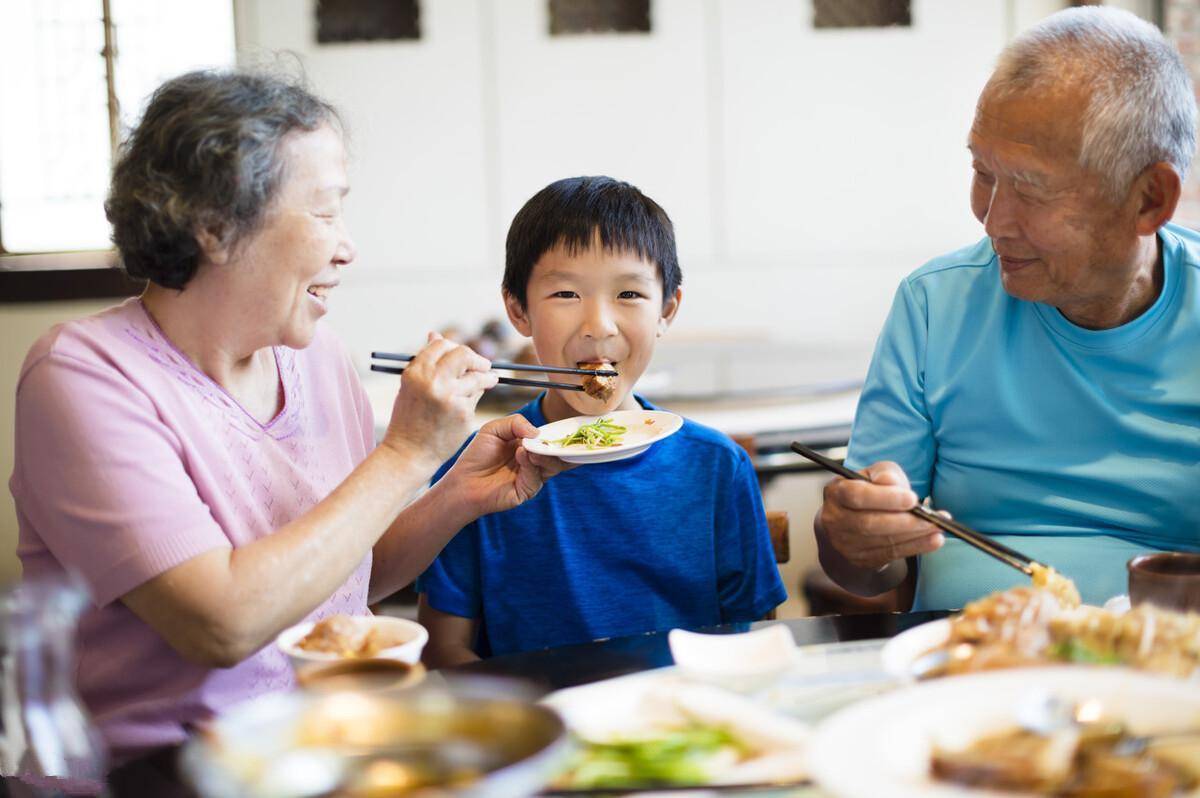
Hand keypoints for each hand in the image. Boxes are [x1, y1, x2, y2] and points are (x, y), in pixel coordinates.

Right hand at [381, 333, 498, 466]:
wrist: (408, 453)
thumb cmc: (409, 418)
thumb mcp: (411, 386)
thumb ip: (426, 362)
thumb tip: (436, 335)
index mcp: (416, 371)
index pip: (442, 345)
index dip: (456, 348)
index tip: (465, 356)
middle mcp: (432, 381)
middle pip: (464, 354)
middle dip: (476, 359)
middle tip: (484, 366)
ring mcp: (449, 396)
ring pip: (476, 376)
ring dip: (486, 377)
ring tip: (489, 381)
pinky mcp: (462, 412)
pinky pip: (476, 396)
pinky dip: (476, 397)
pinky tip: (470, 404)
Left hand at [440, 414, 573, 516]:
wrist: (463, 481)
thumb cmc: (477, 456)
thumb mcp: (493, 429)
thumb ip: (515, 423)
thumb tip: (537, 432)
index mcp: (529, 446)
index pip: (551, 439)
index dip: (558, 434)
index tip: (565, 427)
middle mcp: (535, 462)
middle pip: (558, 453)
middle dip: (560, 444)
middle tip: (555, 438)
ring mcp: (533, 476)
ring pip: (553, 465)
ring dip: (545, 454)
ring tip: (530, 447)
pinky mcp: (527, 490)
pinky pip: (537, 477)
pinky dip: (531, 464)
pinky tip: (521, 455)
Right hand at [817, 461, 943, 569]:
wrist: (850, 520)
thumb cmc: (866, 491)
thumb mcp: (874, 474)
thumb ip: (885, 474)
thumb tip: (892, 483)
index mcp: (836, 492)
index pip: (857, 496)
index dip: (885, 498)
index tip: (912, 499)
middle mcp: (835, 519)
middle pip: (870, 523)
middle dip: (906, 522)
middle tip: (934, 519)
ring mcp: (845, 543)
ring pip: (882, 541)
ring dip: (915, 536)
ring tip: (938, 528)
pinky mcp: (860, 559)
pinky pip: (890, 554)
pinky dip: (915, 547)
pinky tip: (933, 540)